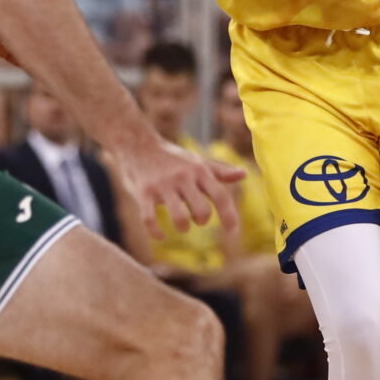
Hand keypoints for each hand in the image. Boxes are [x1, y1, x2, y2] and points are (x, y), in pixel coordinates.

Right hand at [112, 134, 243, 234]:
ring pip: (179, 218)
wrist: (136, 144)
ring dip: (183, 228)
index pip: (221, 196)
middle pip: (202, 210)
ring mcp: (162, 186)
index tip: (233, 233)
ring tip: (181, 226)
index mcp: (198, 170)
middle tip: (197, 219)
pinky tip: (160, 235)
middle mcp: (182, 177)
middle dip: (202, 220)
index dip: (230, 217)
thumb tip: (243, 175)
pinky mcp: (143, 193)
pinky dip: (156, 233)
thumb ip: (219, 171)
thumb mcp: (196, 161)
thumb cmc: (171, 157)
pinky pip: (150, 220)